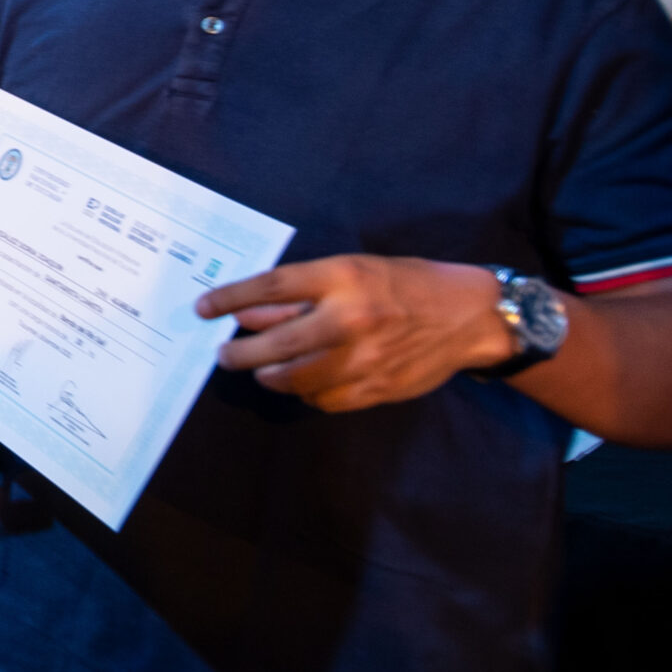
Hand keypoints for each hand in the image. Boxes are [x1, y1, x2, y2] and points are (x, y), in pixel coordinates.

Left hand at [199, 255, 514, 411]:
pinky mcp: (378, 389)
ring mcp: (365, 359)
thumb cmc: (402, 284)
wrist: (468, 317)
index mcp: (342, 278)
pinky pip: (325, 399)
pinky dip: (307, 393)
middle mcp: (351, 319)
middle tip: (224, 355)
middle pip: (277, 344)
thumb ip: (297, 295)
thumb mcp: (350, 272)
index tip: (203, 308)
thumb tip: (244, 314)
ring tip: (260, 370)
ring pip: (297, 379)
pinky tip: (303, 383)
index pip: (270, 287)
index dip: (230, 298)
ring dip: (269, 377)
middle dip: (240, 353)